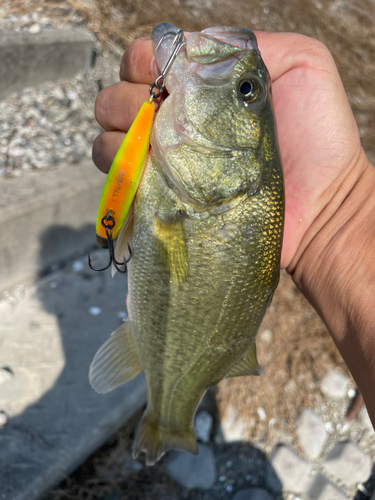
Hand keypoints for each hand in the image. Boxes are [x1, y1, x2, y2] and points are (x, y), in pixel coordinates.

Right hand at [92, 32, 367, 269]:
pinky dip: (122, 170)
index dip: (145, 63)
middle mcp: (176, 123)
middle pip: (117, 97)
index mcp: (199, 89)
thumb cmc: (318, 137)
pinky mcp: (163, 198)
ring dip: (120, 135)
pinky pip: (119, 179)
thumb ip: (245, 45)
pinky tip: (151, 172)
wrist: (320, 205)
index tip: (166, 79)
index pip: (146, 60)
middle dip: (128, 99)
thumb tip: (189, 49)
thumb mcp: (300, 65)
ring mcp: (167, 162)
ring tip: (156, 148)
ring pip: (109, 137)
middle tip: (162, 116)